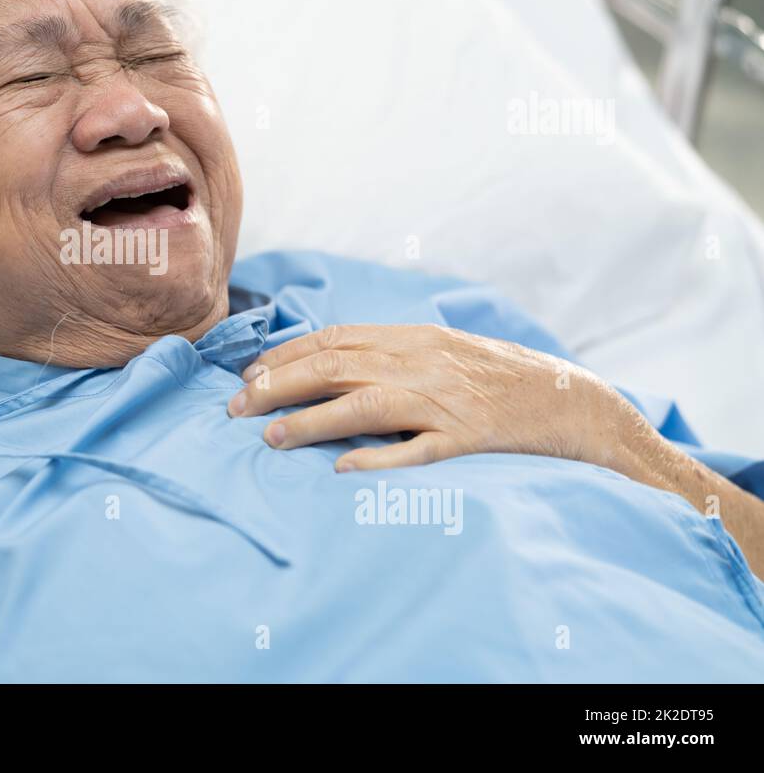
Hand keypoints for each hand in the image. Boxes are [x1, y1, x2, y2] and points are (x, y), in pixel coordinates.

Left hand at [228, 323, 632, 471]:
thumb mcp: (443, 351)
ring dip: (311, 421)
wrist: (573, 401)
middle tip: (236, 409)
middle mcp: (423, 363)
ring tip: (270, 439)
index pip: (334, 340)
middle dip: (278, 386)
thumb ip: (391, 353)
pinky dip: (379, 459)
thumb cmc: (500, 378)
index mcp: (414, 338)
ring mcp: (446, 402)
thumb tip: (328, 363)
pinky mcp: (469, 440)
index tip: (248, 375)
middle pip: (336, 368)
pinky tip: (343, 470)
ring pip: (365, 406)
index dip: (285, 356)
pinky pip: (418, 451)